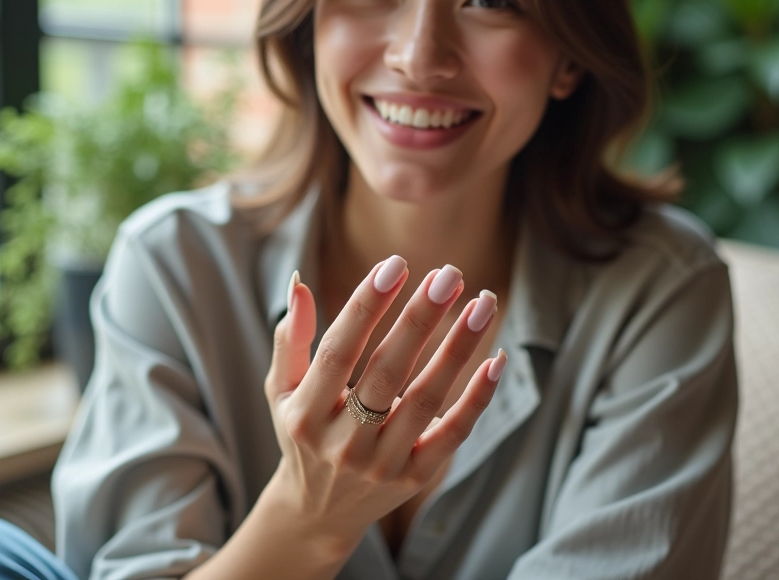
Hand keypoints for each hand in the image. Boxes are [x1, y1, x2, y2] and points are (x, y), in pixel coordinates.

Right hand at [261, 255, 506, 553]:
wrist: (317, 514)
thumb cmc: (302, 434)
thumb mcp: (282, 390)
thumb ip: (291, 338)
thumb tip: (300, 282)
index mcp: (305, 414)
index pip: (338, 351)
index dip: (367, 306)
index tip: (395, 264)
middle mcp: (342, 442)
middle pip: (387, 372)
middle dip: (420, 319)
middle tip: (449, 274)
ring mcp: (381, 464)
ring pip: (426, 399)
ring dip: (459, 348)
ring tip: (484, 301)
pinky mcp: (415, 479)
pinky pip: (453, 434)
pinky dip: (478, 397)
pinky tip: (497, 358)